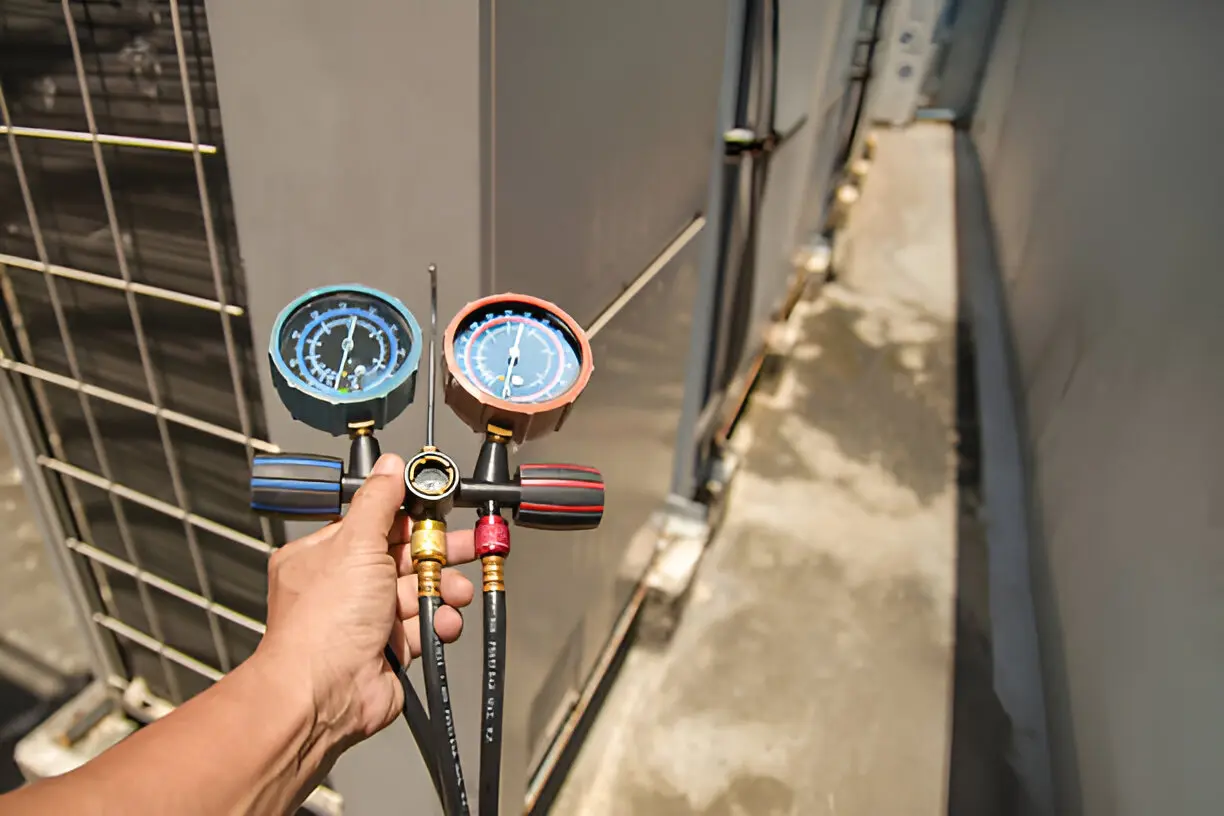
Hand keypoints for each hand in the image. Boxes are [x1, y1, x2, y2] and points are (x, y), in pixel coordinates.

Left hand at [255, 453, 474, 747]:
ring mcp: (366, 620)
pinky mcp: (389, 649)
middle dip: (438, 553)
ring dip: (442, 590)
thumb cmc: (323, 623)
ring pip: (417, 592)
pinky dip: (438, 623)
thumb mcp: (355, 544)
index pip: (374, 524)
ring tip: (456, 592)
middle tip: (469, 545)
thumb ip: (378, 503)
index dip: (410, 516)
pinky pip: (423, 627)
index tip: (440, 510)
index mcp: (324, 556)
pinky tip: (444, 622)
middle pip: (401, 557)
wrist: (325, 694)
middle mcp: (343, 587)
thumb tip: (390, 467)